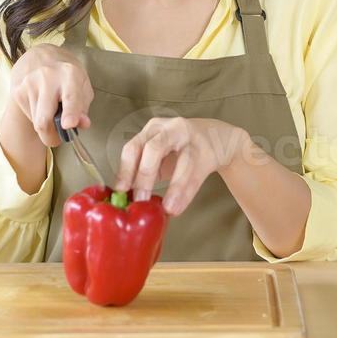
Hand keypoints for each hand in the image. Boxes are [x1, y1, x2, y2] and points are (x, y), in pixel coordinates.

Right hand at [6, 44, 93, 147]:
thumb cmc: (66, 74)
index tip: (69, 124)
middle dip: (51, 136)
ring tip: (51, 112)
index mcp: (70, 74)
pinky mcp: (17, 91)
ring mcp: (29, 84)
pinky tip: (41, 105)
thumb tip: (82, 124)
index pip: (70, 97)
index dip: (70, 113)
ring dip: (46, 126)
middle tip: (58, 137)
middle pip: (44, 119)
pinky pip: (29, 116)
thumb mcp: (82, 85)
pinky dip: (37, 117)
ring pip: (36, 122)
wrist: (39, 56)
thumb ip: (83, 107)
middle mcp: (47, 77)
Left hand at [111, 118, 248, 215]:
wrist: (216, 138)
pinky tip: (179, 207)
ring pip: (182, 162)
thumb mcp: (158, 153)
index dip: (125, 170)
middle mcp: (170, 129)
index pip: (133, 147)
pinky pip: (196, 174)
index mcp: (152, 130)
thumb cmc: (179, 149)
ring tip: (167, 208)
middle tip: (140, 199)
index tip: (120, 191)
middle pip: (154, 149)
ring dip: (174, 188)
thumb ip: (142, 170)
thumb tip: (123, 197)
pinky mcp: (208, 152)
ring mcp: (192, 138)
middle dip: (145, 176)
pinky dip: (186, 193)